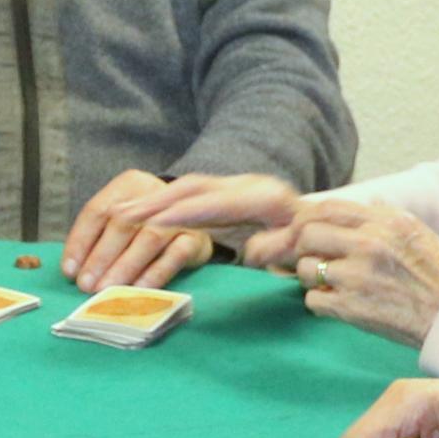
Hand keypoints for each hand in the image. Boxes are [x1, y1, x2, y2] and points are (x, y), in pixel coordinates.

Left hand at [61, 169, 221, 290]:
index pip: (97, 211)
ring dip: (124, 267)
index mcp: (128, 184)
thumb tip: (73, 270)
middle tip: (86, 285)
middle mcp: (153, 194)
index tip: (69, 271)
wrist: (196, 220)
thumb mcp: (120, 221)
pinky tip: (138, 290)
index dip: (80, 241)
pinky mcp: (195, 238)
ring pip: (149, 238)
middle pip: (123, 223)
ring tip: (107, 290)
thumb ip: (97, 238)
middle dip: (101, 257)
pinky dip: (154, 274)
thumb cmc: (144, 224)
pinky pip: (174, 256)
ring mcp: (178, 215)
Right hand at [109, 170, 307, 246]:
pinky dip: (161, 204)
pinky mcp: (223, 193)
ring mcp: (233, 186)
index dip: (187, 212)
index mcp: (267, 198)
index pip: (219, 203)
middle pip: (195, 189)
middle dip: (158, 201)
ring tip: (119, 214)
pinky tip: (135, 213)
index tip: (157, 222)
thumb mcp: (300, 247)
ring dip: (154, 201)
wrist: (319, 223)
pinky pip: (186, 195)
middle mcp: (246, 185)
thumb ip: (277, 249)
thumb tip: (254, 252)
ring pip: (186, 189)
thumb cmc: (308, 242)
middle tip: (123, 215)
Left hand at [252, 198, 438, 344]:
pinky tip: (339, 303)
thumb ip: (382, 215)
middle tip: (314, 260)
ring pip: (305, 269)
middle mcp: (369, 243)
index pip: (326, 208)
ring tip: (332, 284)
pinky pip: (313, 301)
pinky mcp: (352, 308)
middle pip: (307, 235)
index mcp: (385, 221)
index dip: (306, 218)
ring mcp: (358, 276)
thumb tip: (360, 204)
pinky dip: (321, 303)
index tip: (303, 229)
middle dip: (303, 248)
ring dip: (311, 278)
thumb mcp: (416, 230)